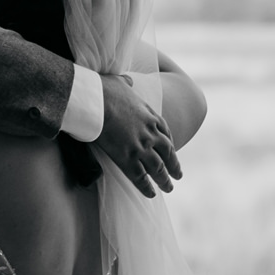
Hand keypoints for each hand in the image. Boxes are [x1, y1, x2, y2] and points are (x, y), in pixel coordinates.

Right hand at [96, 74, 181, 196]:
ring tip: (169, 188)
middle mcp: (150, 134)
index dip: (170, 143)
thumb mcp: (120, 82)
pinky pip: (140, 178)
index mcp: (150, 116)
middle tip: (179, 175)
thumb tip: (127, 80)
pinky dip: (147, 187)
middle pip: (168, 153)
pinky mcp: (127, 159)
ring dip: (165, 180)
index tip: (172, 150)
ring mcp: (140, 147)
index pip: (166, 132)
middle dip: (174, 165)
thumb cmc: (104, 90)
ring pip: (158, 168)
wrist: (96, 101)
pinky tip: (151, 194)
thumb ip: (126, 84)